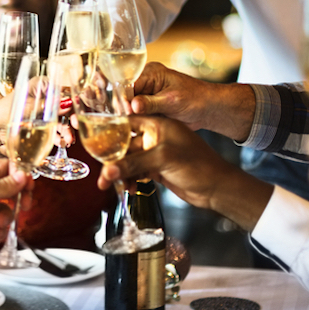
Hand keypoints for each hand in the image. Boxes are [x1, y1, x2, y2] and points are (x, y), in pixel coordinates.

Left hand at [0, 81, 72, 152]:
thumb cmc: (2, 112)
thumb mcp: (26, 107)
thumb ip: (47, 105)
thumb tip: (67, 103)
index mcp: (40, 85)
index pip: (63, 88)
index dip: (73, 99)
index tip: (78, 110)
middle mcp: (43, 96)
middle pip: (64, 105)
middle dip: (71, 117)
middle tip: (75, 126)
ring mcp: (42, 111)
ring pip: (60, 119)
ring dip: (65, 129)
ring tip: (67, 140)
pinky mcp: (39, 124)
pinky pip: (53, 129)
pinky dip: (58, 136)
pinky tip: (61, 142)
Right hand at [97, 115, 271, 229]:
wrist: (217, 187)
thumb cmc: (196, 164)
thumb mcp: (162, 159)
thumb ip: (133, 164)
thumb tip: (107, 171)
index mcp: (157, 124)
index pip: (126, 121)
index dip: (108, 128)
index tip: (91, 137)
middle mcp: (154, 136)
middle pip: (124, 144)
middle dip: (111, 158)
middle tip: (101, 172)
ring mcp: (155, 153)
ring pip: (128, 160)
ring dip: (119, 172)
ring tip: (108, 185)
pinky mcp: (157, 168)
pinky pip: (136, 171)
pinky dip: (129, 179)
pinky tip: (126, 188)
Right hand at [132, 62, 254, 140]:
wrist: (208, 109)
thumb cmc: (195, 99)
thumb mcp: (172, 101)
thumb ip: (151, 103)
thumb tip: (132, 105)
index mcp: (151, 73)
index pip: (128, 84)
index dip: (124, 99)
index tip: (124, 112)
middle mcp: (145, 81)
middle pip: (125, 95)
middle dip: (124, 108)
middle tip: (124, 122)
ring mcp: (146, 94)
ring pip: (128, 105)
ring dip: (128, 116)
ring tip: (126, 126)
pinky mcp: (148, 106)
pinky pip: (136, 113)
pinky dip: (134, 120)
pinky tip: (132, 128)